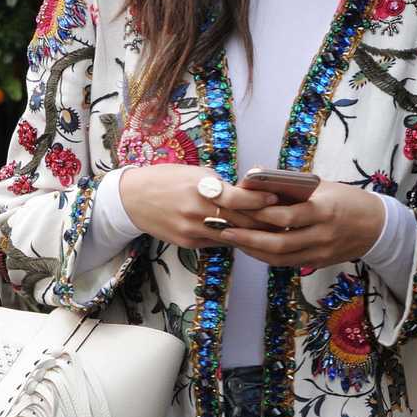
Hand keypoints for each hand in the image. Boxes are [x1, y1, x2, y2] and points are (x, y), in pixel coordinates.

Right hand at [119, 164, 278, 247]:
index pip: (239, 199)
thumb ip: (221, 185)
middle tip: (283, 218)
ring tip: (270, 229)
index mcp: (200, 189)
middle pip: (239, 221)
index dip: (260, 200)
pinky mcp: (187, 243)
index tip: (275, 197)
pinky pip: (217, 243)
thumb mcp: (195, 173)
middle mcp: (197, 212)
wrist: (133, 199)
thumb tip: (249, 193)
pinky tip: (245, 235)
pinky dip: (232, 238)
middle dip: (263, 220)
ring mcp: (192, 231)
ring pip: (231, 236)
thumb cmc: (167, 180)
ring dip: (251, 233)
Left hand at [221, 180, 384, 270]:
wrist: (377, 226)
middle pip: (278, 243)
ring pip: (280, 257)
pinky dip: (266, 256)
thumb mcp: (321, 186)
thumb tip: (253, 178)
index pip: (285, 216)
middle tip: (224, 230)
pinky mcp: (319, 263)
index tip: (235, 207)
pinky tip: (251, 248)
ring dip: (252, 250)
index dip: (258, 214)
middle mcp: (322, 234)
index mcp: (324, 210)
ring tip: (232, 240)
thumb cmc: (346, 199)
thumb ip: (289, 186)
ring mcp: (320, 252)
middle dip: (248, 238)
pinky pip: (287, 263)